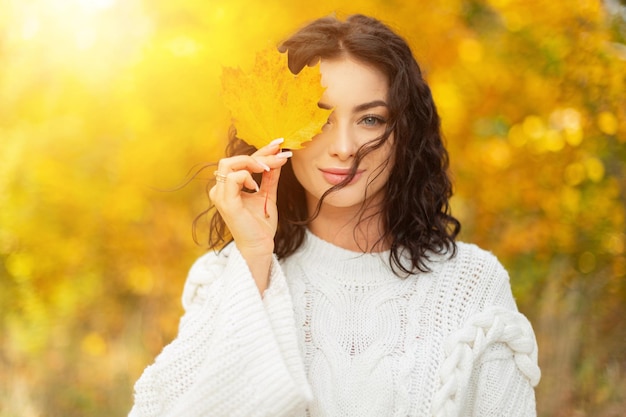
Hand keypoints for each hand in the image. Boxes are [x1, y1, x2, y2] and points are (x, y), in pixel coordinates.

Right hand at [209, 138, 291, 291]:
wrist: (260, 246)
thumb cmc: (261, 224)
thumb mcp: (268, 194)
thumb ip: (270, 177)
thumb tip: (279, 157)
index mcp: (228, 187)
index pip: (241, 162)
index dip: (261, 151)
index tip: (279, 144)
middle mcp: (220, 189)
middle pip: (233, 159)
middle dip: (258, 154)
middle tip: (278, 155)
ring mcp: (221, 196)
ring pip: (228, 164)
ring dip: (251, 162)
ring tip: (267, 169)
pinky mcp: (226, 203)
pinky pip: (233, 178)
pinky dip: (247, 176)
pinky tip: (257, 186)